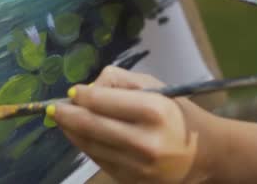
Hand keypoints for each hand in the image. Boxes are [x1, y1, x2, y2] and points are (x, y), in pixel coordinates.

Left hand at [49, 66, 222, 183]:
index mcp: (153, 111)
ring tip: (65, 120)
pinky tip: (82, 135)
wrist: (203, 153)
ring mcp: (137, 166)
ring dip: (72, 131)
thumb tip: (85, 91)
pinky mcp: (132, 180)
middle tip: (54, 108)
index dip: (80, 95)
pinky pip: (99, 160)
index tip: (73, 91)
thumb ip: (119, 81)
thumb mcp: (154, 86)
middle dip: (66, 114)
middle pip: (90, 125)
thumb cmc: (176, 112)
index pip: (101, 101)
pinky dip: (86, 145)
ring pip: (90, 145)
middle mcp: (145, 141)